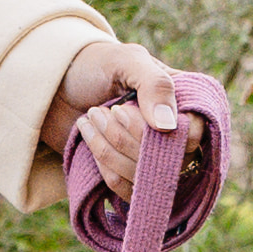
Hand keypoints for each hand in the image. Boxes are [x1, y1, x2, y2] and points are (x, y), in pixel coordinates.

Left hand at [43, 40, 198, 206]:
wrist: (57, 85)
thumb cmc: (97, 66)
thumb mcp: (126, 61)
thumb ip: (154, 85)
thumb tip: (168, 127)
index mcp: (185, 104)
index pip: (195, 133)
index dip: (162, 132)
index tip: (121, 110)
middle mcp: (176, 135)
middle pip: (170, 161)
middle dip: (125, 137)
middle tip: (98, 110)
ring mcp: (153, 159)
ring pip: (145, 177)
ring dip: (110, 149)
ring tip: (90, 118)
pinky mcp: (130, 177)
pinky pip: (127, 189)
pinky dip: (104, 166)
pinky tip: (89, 138)